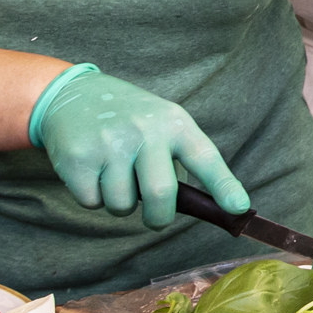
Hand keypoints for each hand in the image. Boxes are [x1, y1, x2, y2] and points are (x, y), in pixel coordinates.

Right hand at [32, 68, 248, 227]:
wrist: (73, 94)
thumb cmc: (130, 119)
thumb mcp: (163, 124)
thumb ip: (183, 160)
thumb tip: (209, 208)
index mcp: (174, 123)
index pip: (206, 158)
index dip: (224, 187)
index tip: (239, 209)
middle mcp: (145, 130)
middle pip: (160, 195)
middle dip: (158, 218)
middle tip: (155, 218)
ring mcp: (109, 143)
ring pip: (122, 205)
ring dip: (120, 203)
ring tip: (115, 174)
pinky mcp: (77, 157)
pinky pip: (92, 202)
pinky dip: (92, 197)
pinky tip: (92, 170)